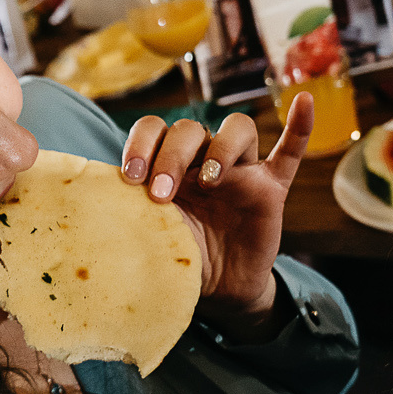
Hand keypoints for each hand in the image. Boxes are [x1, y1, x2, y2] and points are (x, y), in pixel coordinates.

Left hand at [121, 96, 312, 333]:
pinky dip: (299, 127)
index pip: (153, 129)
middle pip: (191, 128)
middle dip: (172, 155)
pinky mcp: (270, 189)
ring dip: (221, 148)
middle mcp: (201, 159)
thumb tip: (88, 211)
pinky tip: (304, 101)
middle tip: (161, 193)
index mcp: (167, 164)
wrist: (215, 291)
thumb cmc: (177, 255)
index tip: (129, 177)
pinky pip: (290, 152)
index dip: (141, 144)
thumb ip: (129, 214)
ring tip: (208, 181)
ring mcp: (239, 172)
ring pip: (237, 131)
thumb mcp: (149, 233)